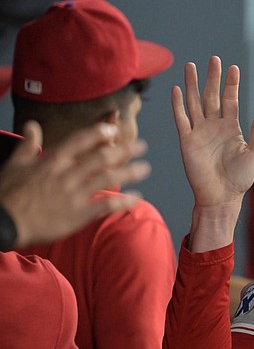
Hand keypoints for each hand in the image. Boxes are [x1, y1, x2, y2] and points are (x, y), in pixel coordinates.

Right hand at [0, 121, 150, 247]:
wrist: (4, 222)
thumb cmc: (7, 193)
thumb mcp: (14, 165)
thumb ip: (28, 145)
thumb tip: (32, 125)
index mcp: (52, 161)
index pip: (79, 141)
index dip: (98, 133)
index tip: (113, 129)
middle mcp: (67, 175)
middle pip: (101, 158)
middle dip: (124, 150)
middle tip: (141, 146)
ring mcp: (74, 195)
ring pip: (108, 179)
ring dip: (129, 172)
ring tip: (145, 168)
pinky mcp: (78, 214)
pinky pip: (105, 205)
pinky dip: (123, 201)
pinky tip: (136, 198)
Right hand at [172, 56, 253, 208]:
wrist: (222, 196)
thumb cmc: (240, 179)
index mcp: (232, 128)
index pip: (230, 100)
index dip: (231, 84)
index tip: (233, 68)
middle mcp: (214, 127)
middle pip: (212, 96)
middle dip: (212, 78)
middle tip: (213, 59)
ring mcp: (200, 132)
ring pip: (194, 102)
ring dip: (192, 85)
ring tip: (190, 66)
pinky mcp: (187, 141)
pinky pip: (181, 118)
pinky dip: (178, 104)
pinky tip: (176, 89)